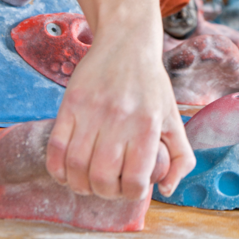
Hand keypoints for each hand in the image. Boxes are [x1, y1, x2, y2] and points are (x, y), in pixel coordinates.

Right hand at [45, 31, 194, 199]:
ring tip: (89, 183)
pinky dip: (58, 169)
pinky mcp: (70, 105)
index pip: (135, 178)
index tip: (132, 189)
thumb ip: (182, 157)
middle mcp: (120, 120)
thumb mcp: (175, 119)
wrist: (127, 45)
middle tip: (109, 188)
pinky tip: (68, 172)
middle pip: (102, 177)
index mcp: (149, 125)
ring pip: (77, 166)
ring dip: (80, 185)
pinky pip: (56, 148)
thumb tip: (167, 190)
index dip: (132, 193)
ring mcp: (92, 112)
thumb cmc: (152, 87)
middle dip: (105, 193)